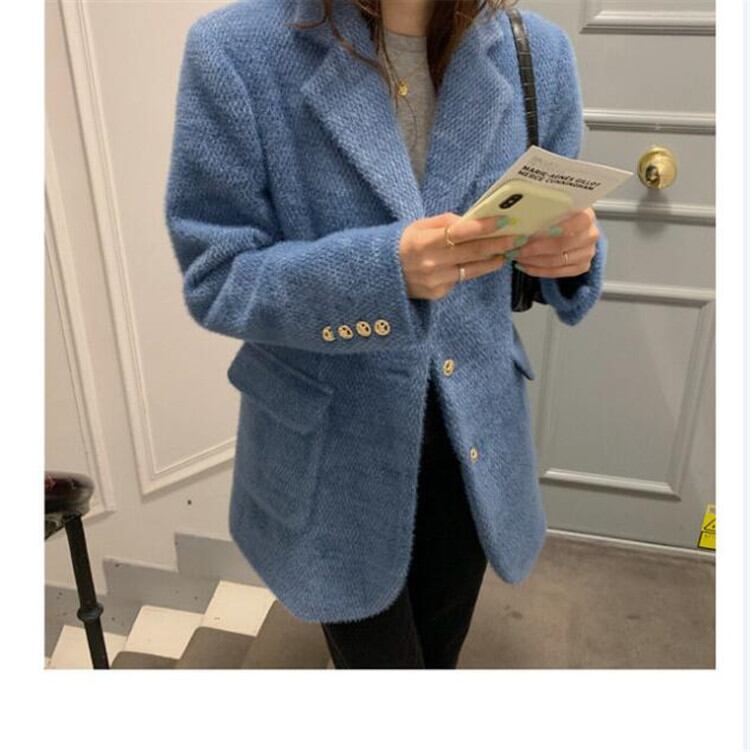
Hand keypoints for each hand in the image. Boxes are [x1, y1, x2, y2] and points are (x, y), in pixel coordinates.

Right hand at [398, 213, 526, 300]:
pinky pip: (460, 280)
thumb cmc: (402, 245)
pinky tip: (481, 264)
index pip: (459, 233)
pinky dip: (470, 271)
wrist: (379, 276)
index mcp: (423, 242)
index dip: (482, 227)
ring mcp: (436, 281)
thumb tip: (470, 220)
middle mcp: (431, 263)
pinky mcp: (438, 293)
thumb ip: (443, 222)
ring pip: (471, 269)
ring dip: (492, 260)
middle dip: (498, 244)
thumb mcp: (417, 227)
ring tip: (507, 252)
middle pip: (472, 252)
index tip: (503, 221)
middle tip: (518, 238)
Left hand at [509, 207, 598, 278]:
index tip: (532, 234)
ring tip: (516, 257)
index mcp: (586, 216)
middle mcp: (591, 235)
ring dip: (533, 261)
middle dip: (534, 249)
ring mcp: (588, 253)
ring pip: (557, 261)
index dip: (555, 230)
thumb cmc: (560, 215)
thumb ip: (543, 210)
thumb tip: (517, 213)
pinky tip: (524, 266)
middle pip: (561, 246)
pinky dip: (538, 271)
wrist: (575, 227)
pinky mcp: (582, 267)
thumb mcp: (555, 207)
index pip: (576, 224)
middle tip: (515, 248)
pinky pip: (557, 273)